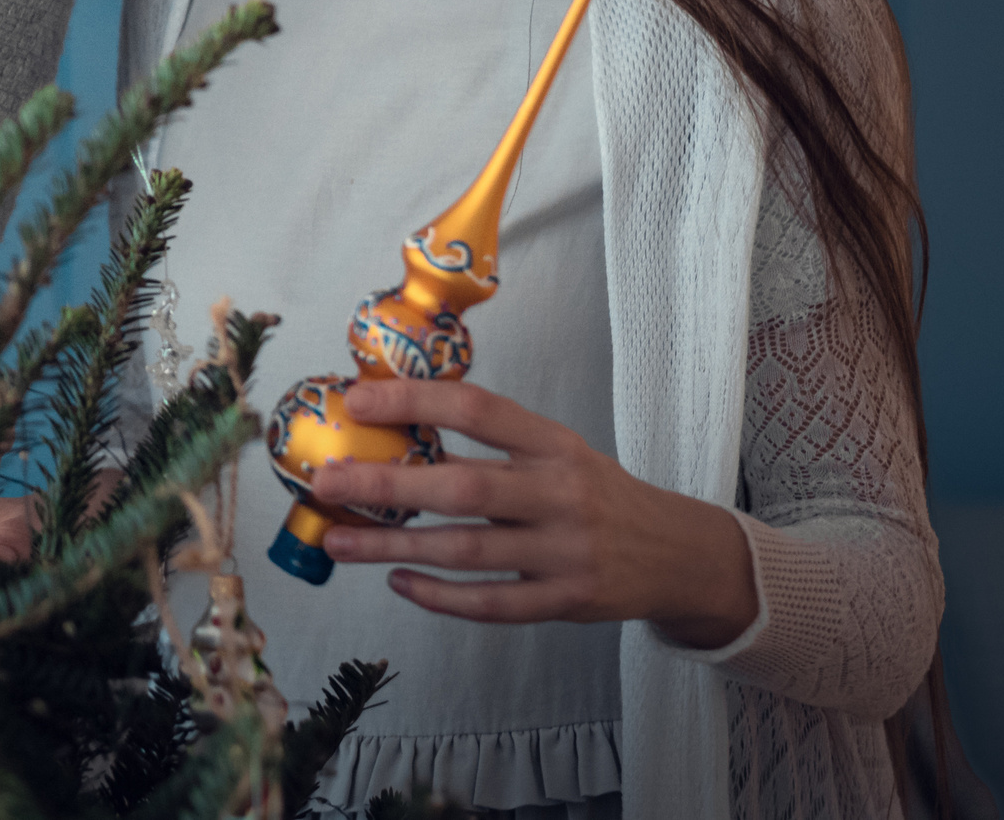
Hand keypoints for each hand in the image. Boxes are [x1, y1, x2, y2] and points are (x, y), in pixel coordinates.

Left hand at [314, 378, 758, 650]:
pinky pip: (493, 604)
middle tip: (326, 479)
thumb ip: (488, 444)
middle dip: (388, 483)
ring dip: (395, 547)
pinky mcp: (567, 603)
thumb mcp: (555, 452)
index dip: (416, 401)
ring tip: (339, 539)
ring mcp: (566, 553)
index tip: (357, 399)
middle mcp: (561, 494)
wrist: (677, 554)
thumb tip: (393, 429)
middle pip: (465, 486)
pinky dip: (441, 596)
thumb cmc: (595, 493)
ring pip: (468, 551)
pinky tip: (399, 582)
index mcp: (554, 443)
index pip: (479, 409)